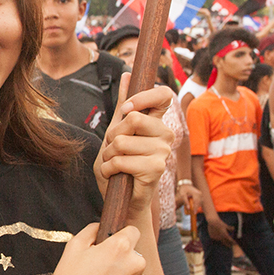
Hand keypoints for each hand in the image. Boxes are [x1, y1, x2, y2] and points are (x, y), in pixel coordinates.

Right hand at [38, 223, 148, 274]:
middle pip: (134, 253)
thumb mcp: (72, 248)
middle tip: (100, 270)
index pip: (132, 231)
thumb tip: (100, 227)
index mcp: (120, 247)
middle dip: (121, 258)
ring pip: (136, 273)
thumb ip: (90, 230)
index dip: (120, 236)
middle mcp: (136, 263)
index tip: (111, 244)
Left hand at [95, 77, 173, 216]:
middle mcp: (166, 134)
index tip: (126, 110)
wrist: (122, 199)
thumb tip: (127, 74)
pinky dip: (108, 169)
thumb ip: (124, 105)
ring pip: (121, 141)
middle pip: (133, 119)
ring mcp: (164, 151)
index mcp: (157, 122)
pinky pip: (120, 160)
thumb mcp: (117, 131)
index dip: (142, 98)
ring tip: (115, 165)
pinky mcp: (157, 168)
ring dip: (108, 156)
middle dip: (112, 136)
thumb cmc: (119, 165)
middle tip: (114, 150)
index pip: (164, 94)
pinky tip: (115, 175)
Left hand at [176, 182, 200, 213]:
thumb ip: (185, 201)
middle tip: (194, 213)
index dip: (195, 208)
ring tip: (194, 210)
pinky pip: (200, 201)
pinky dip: (197, 204)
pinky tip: (195, 207)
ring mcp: (200, 194)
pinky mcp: (200, 195)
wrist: (186, 185)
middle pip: (199, 203)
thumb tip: (188, 208)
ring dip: (197, 206)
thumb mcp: (182, 195)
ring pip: (200, 202)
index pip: (196, 202)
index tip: (194, 212)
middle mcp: (199, 193)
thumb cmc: (183, 190)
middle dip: (196, 208)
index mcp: (195, 193)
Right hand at [206, 214, 233, 244]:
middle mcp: (221, 237)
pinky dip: (217, 239)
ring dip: (223, 241)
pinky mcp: (212, 237)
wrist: (212, 222)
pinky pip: (216, 239)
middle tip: (230, 246)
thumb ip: (230, 228)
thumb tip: (234, 228)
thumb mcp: (226, 225)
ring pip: (220, 241)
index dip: (233, 242)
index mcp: (225, 235)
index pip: (230, 240)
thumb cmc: (220, 223)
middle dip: (228, 244)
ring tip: (224, 242)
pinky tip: (218, 237)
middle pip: (225, 242)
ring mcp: (216, 238)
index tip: (235, 244)